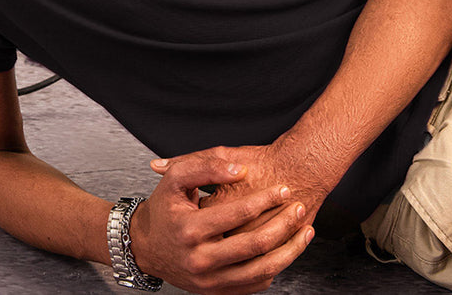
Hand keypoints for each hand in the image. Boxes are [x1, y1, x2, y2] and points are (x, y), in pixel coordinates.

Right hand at [129, 151, 313, 293]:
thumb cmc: (163, 210)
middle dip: (284, 223)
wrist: (146, 247)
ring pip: (262, 269)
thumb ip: (205, 167)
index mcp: (190, 229)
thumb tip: (238, 169)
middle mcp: (200, 259)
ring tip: (305, 230)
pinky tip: (287, 250)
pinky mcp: (217, 292)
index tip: (283, 188)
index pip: (238, 213)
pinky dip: (276, 268)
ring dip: (290, 250)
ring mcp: (210, 280)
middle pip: (255, 244)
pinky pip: (254, 285)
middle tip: (299, 206)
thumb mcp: (175, 181)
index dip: (265, 198)